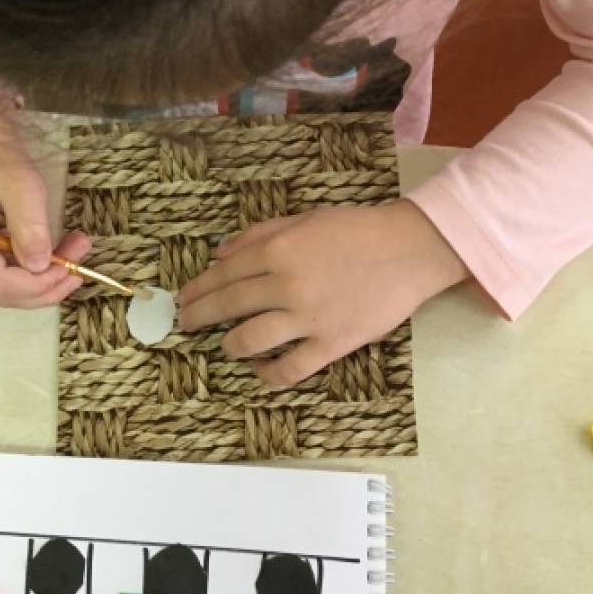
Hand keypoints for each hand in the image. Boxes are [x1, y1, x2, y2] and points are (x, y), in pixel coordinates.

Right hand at [0, 98, 90, 307]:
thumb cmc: (0, 163)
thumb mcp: (21, 187)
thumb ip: (29, 226)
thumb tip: (40, 266)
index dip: (36, 285)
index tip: (69, 270)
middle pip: (5, 293)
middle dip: (46, 285)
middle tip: (80, 264)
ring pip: (14, 291)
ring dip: (49, 280)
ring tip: (76, 252)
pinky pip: (16, 280)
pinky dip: (42, 273)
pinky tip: (63, 255)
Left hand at [177, 201, 467, 385]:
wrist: (409, 250)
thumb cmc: (357, 230)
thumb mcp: (304, 219)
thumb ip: (259, 234)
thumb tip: (219, 253)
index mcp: (278, 249)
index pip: (223, 273)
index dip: (198, 288)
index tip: (183, 299)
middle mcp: (286, 284)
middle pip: (229, 305)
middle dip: (199, 316)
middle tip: (186, 324)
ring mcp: (308, 317)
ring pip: (250, 340)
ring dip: (230, 345)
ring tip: (226, 345)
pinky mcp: (331, 344)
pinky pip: (289, 369)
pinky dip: (268, 374)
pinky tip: (259, 370)